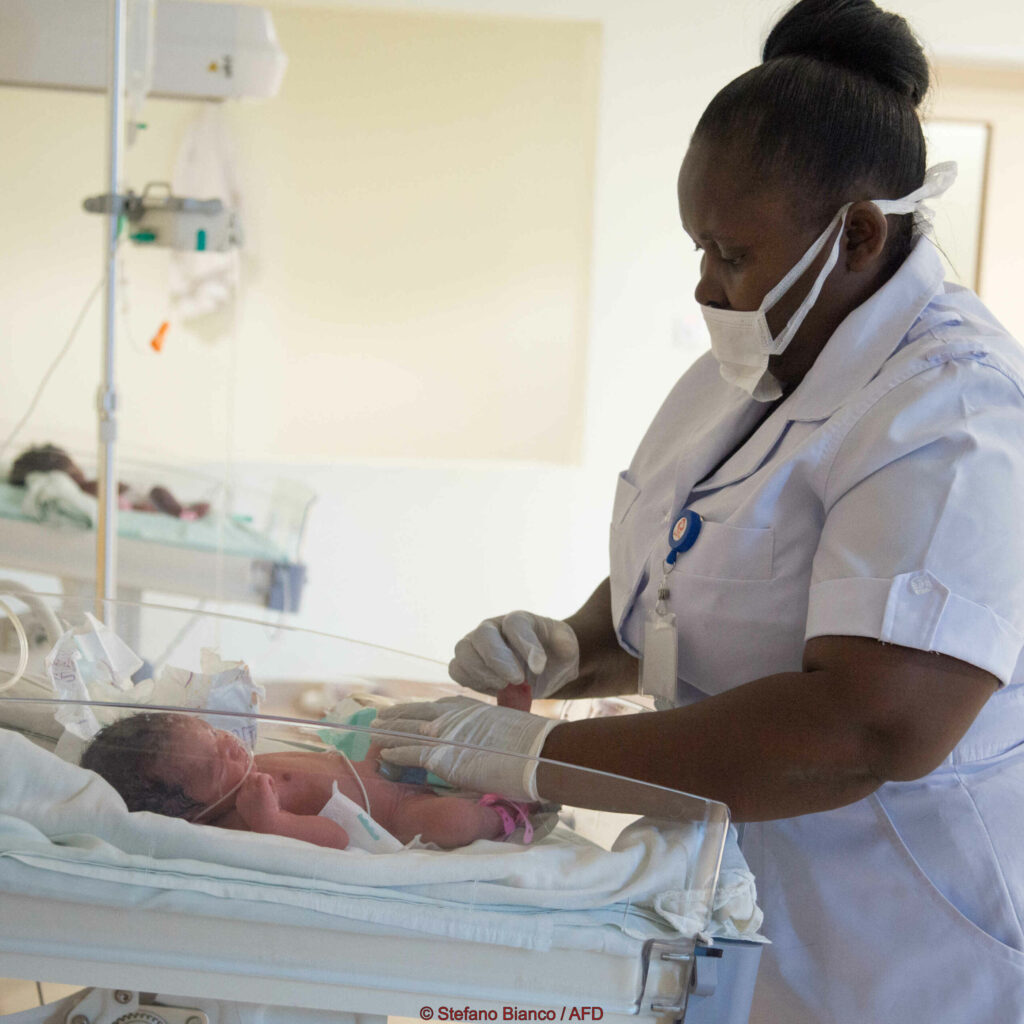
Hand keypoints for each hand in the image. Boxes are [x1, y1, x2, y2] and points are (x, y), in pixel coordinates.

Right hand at [234, 771, 280, 829]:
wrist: (269, 825)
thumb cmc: (265, 820)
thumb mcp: (255, 809)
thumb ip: (253, 797)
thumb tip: (259, 781)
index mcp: (239, 801)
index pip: (243, 784)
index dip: (253, 786)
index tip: (262, 793)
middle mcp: (242, 795)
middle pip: (249, 778)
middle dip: (258, 781)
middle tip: (267, 791)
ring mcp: (250, 791)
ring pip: (256, 775)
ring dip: (264, 780)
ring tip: (270, 791)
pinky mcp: (260, 788)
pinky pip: (263, 776)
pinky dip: (270, 780)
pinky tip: (273, 790)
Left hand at [372, 696, 558, 800]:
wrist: (538, 752)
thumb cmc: (529, 743)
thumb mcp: (504, 723)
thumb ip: (486, 727)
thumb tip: (485, 737)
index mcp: (467, 706)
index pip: (433, 706)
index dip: (414, 710)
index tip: (401, 711)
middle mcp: (452, 715)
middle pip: (414, 714)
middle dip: (394, 717)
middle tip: (377, 719)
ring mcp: (445, 733)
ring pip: (406, 731)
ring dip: (387, 733)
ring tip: (372, 735)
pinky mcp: (442, 756)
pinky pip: (410, 753)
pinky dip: (395, 754)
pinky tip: (383, 756)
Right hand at [449, 611, 579, 699]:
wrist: (545, 669)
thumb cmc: (556, 654)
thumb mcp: (568, 646)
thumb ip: (563, 646)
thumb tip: (537, 662)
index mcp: (519, 620)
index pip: (515, 624)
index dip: (526, 645)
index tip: (539, 667)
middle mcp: (493, 628)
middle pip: (482, 635)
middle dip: (498, 660)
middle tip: (517, 680)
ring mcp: (476, 645)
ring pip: (463, 651)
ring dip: (482, 673)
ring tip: (505, 686)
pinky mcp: (467, 665)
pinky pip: (456, 670)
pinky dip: (471, 681)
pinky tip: (493, 690)